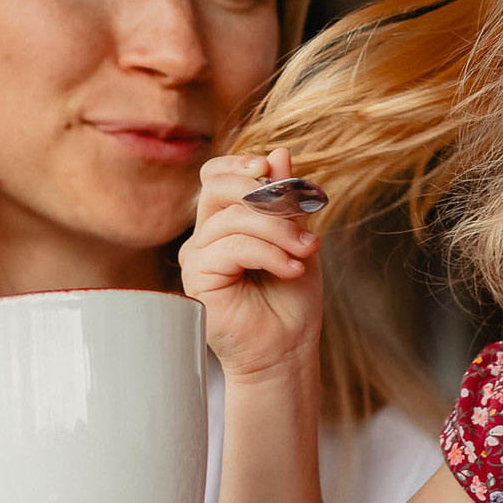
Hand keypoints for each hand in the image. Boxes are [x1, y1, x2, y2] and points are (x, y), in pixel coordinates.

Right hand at [179, 147, 321, 384]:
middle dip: (265, 193)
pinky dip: (269, 253)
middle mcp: (204, 236)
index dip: (242, 164)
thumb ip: (286, 200)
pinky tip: (291, 269)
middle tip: (302, 215)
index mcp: (224, 222)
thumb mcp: (297, 238)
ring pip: (233, 218)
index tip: (276, 171)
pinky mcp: (197, 278)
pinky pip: (232, 247)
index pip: (217, 175)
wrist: (287, 350)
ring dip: (279, 231)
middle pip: (217, 187)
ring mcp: (196, 257)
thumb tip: (279, 152)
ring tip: (306, 253)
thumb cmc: (291, 299)